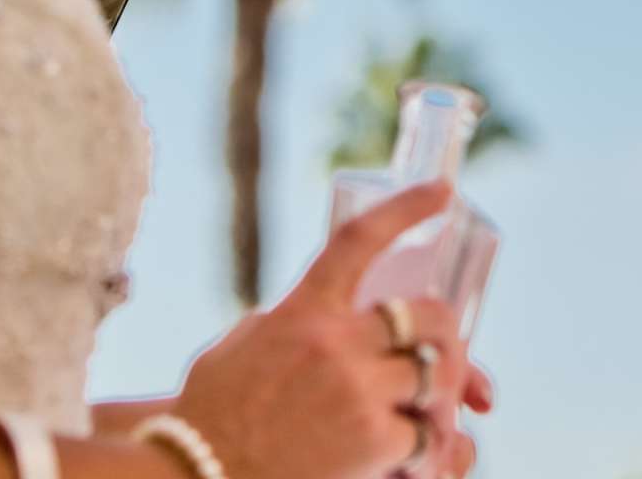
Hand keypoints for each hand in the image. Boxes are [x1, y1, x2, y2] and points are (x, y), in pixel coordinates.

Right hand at [168, 180, 483, 477]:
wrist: (195, 478)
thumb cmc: (209, 416)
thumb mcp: (238, 348)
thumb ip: (288, 323)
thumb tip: (325, 318)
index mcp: (303, 311)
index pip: (360, 240)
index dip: (407, 209)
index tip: (443, 191)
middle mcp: (336, 343)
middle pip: (429, 315)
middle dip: (447, 334)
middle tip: (445, 353)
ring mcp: (357, 390)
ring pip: (436, 375)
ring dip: (439, 396)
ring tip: (430, 413)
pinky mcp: (371, 441)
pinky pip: (427, 435)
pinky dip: (430, 449)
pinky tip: (420, 457)